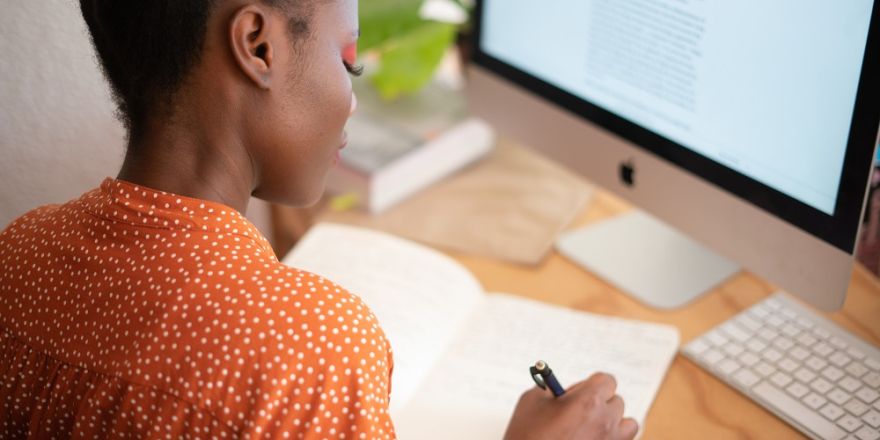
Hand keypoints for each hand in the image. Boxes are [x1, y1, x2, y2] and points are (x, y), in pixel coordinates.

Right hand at [503, 372, 637, 439]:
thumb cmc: (527, 436)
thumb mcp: (531, 401)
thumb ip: (551, 389)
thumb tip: (561, 391)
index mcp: (589, 401)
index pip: (607, 381)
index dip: (593, 384)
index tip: (580, 391)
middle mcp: (605, 422)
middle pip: (617, 402)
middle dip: (600, 403)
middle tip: (579, 411)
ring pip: (628, 425)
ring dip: (614, 423)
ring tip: (593, 428)